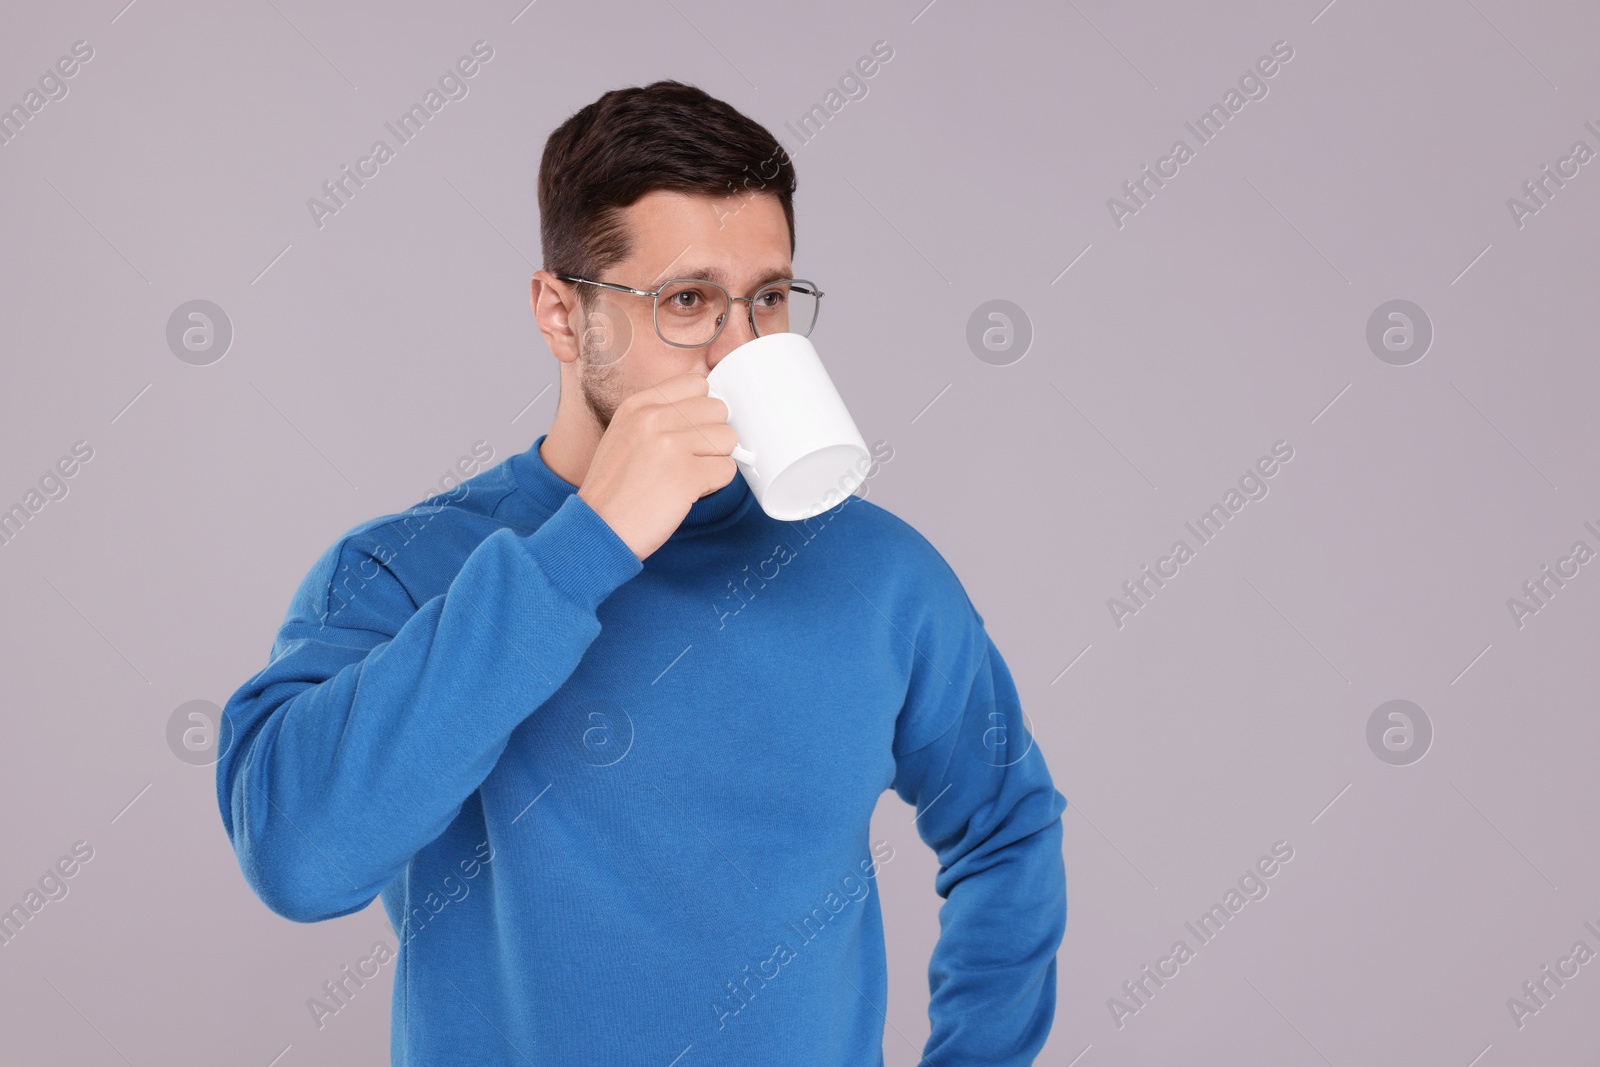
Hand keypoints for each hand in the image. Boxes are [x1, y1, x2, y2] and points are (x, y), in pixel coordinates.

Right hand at [576, 372, 740, 560]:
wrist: (597, 529)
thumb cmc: (613, 491)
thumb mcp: (624, 435)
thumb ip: (659, 417)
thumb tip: (705, 412)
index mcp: (637, 405)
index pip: (696, 383)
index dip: (702, 410)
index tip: (693, 430)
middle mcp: (653, 419)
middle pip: (717, 409)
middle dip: (711, 436)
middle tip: (690, 459)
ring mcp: (671, 446)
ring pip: (727, 438)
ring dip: (715, 460)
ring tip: (687, 476)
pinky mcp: (687, 475)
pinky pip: (728, 469)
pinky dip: (715, 484)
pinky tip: (688, 492)